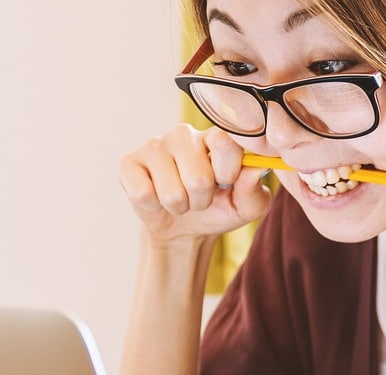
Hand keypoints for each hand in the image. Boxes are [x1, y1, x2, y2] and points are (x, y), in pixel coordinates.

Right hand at [119, 124, 271, 243]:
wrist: (184, 229)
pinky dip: (154, 207)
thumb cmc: (218, 209)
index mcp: (215, 137)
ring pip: (172, 192)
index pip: (225, 143)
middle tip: (200, 198)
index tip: (226, 183)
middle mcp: (184, 134)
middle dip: (202, 200)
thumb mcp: (245, 206)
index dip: (228, 172)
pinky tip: (156, 197)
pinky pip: (143, 193)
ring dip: (179, 207)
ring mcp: (154, 145)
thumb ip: (254, 189)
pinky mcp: (129, 162)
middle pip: (198, 178)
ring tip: (180, 200)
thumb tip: (256, 169)